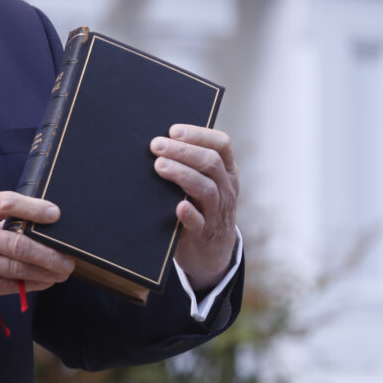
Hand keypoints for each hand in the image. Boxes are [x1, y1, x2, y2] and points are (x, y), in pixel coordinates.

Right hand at [0, 192, 74, 315]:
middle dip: (49, 253)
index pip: (5, 203)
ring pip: (18, 268)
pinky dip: (31, 284)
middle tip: (68, 257)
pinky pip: (10, 284)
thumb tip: (32, 223)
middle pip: (18, 243)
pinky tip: (44, 281)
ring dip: (46, 271)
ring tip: (62, 270)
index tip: (55, 213)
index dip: (33, 208)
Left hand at [151, 124, 239, 290]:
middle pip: (210, 163)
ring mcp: (217, 211)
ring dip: (182, 174)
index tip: (173, 130)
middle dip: (183, 151)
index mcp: (226, 171)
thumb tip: (156, 141)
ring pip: (206, 189)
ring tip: (159, 166)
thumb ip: (189, 163)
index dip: (199, 134)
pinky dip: (190, 214)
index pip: (221, 145)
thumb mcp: (204, 182)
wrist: (210, 251)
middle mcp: (225, 188)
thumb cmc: (200, 206)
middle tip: (156, 145)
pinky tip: (178, 206)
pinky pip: (199, 223)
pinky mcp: (203, 233)